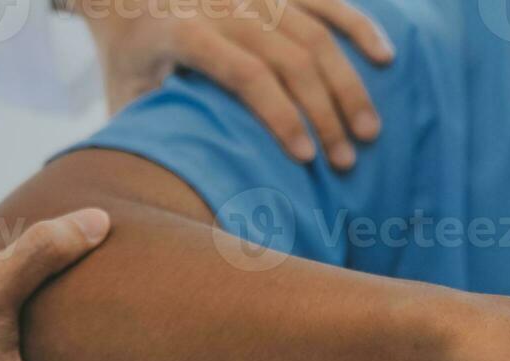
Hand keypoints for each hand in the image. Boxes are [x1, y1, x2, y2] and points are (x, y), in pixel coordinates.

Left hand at [74, 0, 393, 169]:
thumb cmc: (127, 55)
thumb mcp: (123, 94)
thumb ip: (148, 133)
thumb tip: (171, 193)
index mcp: (182, 32)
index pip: (243, 73)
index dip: (279, 115)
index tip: (305, 157)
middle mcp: (221, 5)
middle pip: (289, 57)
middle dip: (323, 111)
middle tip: (346, 159)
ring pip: (313, 32)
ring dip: (347, 83)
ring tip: (369, 130)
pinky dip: (358, 26)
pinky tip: (385, 58)